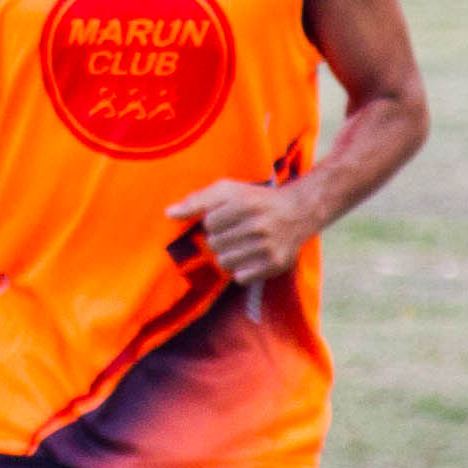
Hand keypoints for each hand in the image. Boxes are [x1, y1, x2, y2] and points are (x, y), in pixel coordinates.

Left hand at [165, 178, 318, 286]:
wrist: (299, 211)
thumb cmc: (256, 200)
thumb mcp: (228, 190)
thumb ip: (197, 200)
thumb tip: (168, 214)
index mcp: (246, 204)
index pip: (209, 223)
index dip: (215, 221)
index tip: (229, 216)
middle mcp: (259, 226)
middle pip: (215, 244)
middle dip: (221, 238)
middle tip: (237, 230)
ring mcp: (268, 247)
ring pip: (224, 262)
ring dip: (228, 255)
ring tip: (242, 243)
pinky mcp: (275, 265)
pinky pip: (240, 277)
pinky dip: (241, 269)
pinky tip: (252, 255)